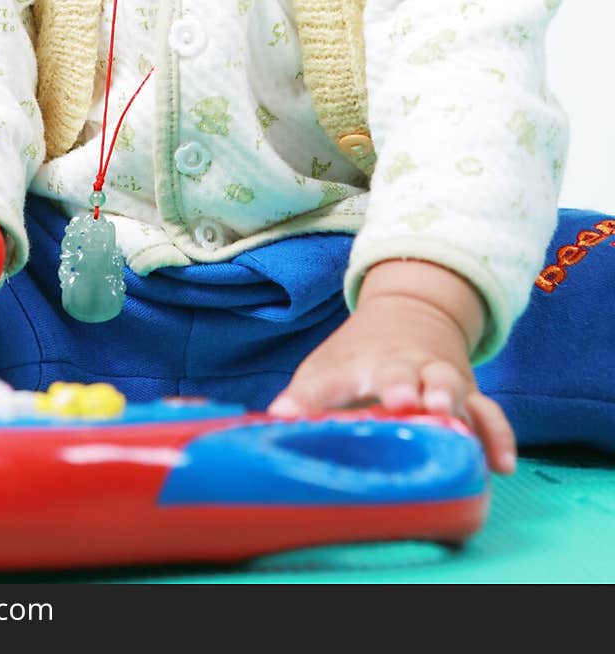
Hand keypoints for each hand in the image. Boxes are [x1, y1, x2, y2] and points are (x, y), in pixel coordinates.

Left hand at [267, 263, 516, 474]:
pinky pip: (489, 415)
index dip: (379, 384)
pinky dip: (498, 437)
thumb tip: (276, 419)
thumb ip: (305, 398)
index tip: (389, 399)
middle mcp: (409, 366)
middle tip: (423, 402)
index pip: (367, 370)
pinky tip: (502, 464)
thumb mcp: (326, 369)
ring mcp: (442, 379)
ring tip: (464, 426)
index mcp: (370, 360)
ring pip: (455, 386)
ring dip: (458, 404)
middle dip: (420, 387)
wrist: (409, 313)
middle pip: (415, 373)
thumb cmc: (356, 356)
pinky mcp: (469, 398)